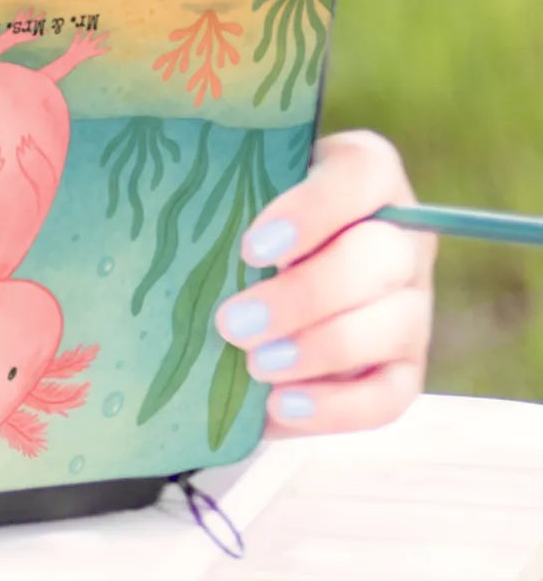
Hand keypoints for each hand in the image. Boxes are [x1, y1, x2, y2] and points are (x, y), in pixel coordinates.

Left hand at [214, 129, 435, 436]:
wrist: (249, 278)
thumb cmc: (235, 216)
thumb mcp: (233, 188)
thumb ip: (224, 191)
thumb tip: (169, 211)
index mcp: (365, 174)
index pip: (362, 174)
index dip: (313, 211)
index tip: (252, 248)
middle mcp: (401, 238)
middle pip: (381, 258)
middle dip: (305, 296)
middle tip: (234, 323)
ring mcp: (410, 305)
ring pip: (391, 327)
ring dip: (319, 350)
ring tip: (254, 366)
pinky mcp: (404, 367)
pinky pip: (389, 395)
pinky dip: (336, 406)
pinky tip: (280, 406)